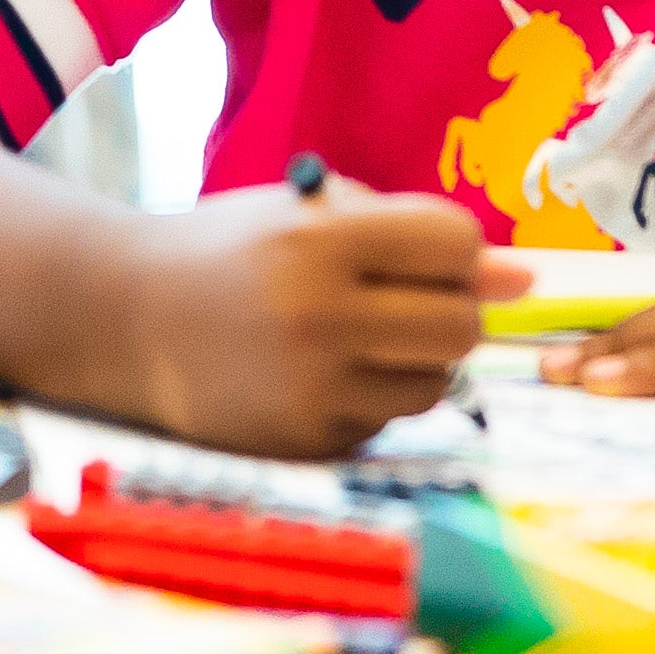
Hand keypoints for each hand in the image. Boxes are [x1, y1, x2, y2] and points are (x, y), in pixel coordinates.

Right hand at [94, 176, 518, 458]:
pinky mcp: (305, 441)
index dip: (453, 249)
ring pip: (434, 385)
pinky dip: (370, 401)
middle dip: (450, 309)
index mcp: (319, 239)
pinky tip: (319, 375)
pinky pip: (385, 424)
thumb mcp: (308, 213)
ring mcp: (311, 387)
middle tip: (407, 300)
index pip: (455, 243)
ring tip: (359, 337)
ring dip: (415, 361)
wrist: (128, 316)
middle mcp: (319, 314)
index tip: (422, 253)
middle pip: (460, 325)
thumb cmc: (231, 250)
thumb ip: (411, 233)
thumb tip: (526, 279)